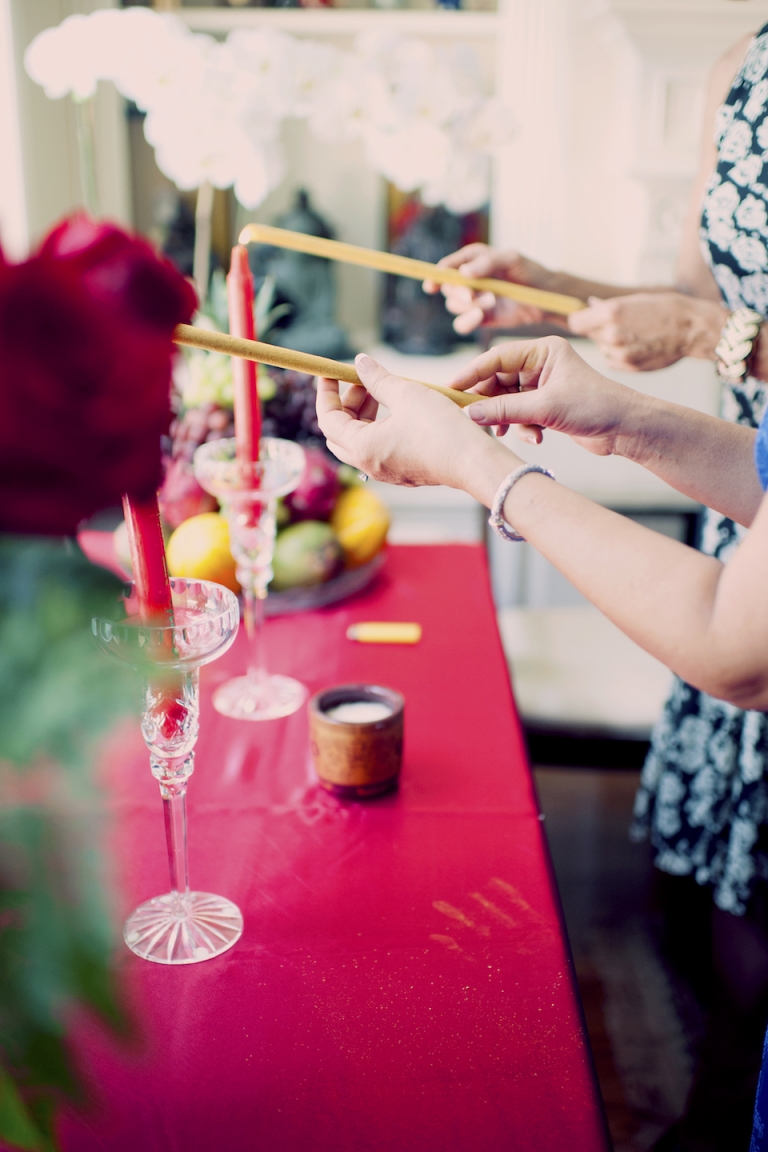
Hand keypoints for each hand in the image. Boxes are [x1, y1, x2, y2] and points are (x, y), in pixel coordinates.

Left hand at [316, 355, 514, 494]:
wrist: (474, 462)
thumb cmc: (441, 429)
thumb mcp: (406, 394)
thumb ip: (378, 378)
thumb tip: (360, 362)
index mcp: (362, 448)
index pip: (327, 419)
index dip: (326, 393)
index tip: (329, 372)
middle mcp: (369, 465)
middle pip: (339, 432)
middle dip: (345, 403)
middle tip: (362, 381)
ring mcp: (386, 472)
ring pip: (359, 440)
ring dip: (363, 414)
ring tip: (382, 390)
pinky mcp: (402, 472)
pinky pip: (378, 448)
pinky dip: (378, 426)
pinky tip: (397, 409)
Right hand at [422, 244, 555, 334]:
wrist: (544, 296)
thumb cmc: (529, 271)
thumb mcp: (511, 259)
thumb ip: (487, 262)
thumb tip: (463, 273)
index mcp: (472, 260)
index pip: (447, 267)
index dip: (437, 275)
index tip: (432, 284)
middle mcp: (468, 280)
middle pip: (447, 288)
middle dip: (457, 292)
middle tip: (471, 295)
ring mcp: (473, 300)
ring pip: (453, 307)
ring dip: (469, 306)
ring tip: (492, 301)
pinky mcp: (479, 318)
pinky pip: (462, 324)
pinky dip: (468, 321)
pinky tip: (481, 316)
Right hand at [450, 336, 640, 455]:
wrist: (626, 428)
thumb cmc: (595, 406)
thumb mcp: (545, 407)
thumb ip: (505, 409)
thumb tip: (470, 414)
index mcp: (543, 350)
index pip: (496, 357)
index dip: (472, 373)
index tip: (452, 389)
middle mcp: (541, 364)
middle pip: (497, 380)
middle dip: (489, 402)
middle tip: (475, 420)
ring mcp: (542, 386)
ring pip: (506, 400)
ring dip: (506, 419)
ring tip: (507, 433)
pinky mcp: (546, 406)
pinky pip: (519, 414)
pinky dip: (522, 427)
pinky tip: (536, 438)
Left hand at [567, 292, 725, 370]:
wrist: (693, 330)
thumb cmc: (667, 308)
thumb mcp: (637, 299)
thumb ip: (609, 306)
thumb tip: (590, 305)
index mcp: (611, 313)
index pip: (575, 322)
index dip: (581, 320)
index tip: (586, 319)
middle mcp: (612, 335)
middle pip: (590, 335)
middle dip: (598, 329)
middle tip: (619, 324)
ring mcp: (620, 354)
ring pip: (602, 349)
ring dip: (610, 343)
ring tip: (633, 335)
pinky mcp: (629, 367)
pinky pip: (612, 361)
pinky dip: (619, 355)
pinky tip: (637, 346)